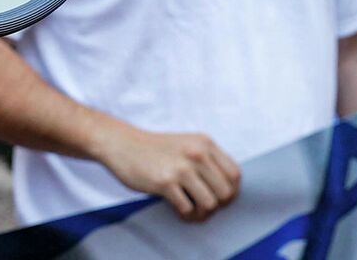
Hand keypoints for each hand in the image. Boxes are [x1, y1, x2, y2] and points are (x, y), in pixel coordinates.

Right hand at [97, 126, 239, 221]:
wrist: (121, 143)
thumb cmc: (155, 148)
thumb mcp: (187, 144)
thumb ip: (207, 160)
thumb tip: (227, 191)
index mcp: (205, 143)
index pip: (235, 175)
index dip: (230, 191)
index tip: (218, 197)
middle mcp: (197, 154)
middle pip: (225, 192)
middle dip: (216, 205)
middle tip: (202, 206)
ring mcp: (181, 168)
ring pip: (210, 203)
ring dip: (201, 213)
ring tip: (190, 210)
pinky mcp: (165, 182)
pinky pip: (187, 208)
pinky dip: (184, 214)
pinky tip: (177, 208)